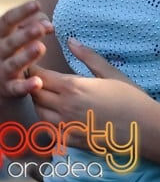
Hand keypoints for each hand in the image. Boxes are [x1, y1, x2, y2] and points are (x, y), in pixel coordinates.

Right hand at [0, 0, 53, 105]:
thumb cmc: (12, 52)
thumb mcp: (17, 36)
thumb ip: (33, 25)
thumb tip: (48, 24)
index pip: (7, 20)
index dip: (21, 12)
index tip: (36, 4)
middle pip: (10, 42)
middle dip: (25, 34)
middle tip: (41, 28)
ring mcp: (1, 70)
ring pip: (14, 63)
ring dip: (26, 56)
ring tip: (41, 48)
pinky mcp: (8, 89)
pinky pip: (18, 88)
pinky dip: (27, 86)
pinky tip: (38, 83)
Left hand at [31, 39, 146, 147]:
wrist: (148, 130)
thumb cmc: (131, 99)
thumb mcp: (110, 74)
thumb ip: (88, 57)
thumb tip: (70, 40)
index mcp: (73, 87)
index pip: (39, 75)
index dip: (33, 69)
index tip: (33, 64)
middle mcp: (65, 107)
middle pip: (35, 94)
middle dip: (33, 84)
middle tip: (37, 79)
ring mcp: (67, 126)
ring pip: (39, 113)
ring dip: (39, 103)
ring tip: (46, 96)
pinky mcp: (73, 141)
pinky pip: (50, 131)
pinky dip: (48, 123)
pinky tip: (55, 116)